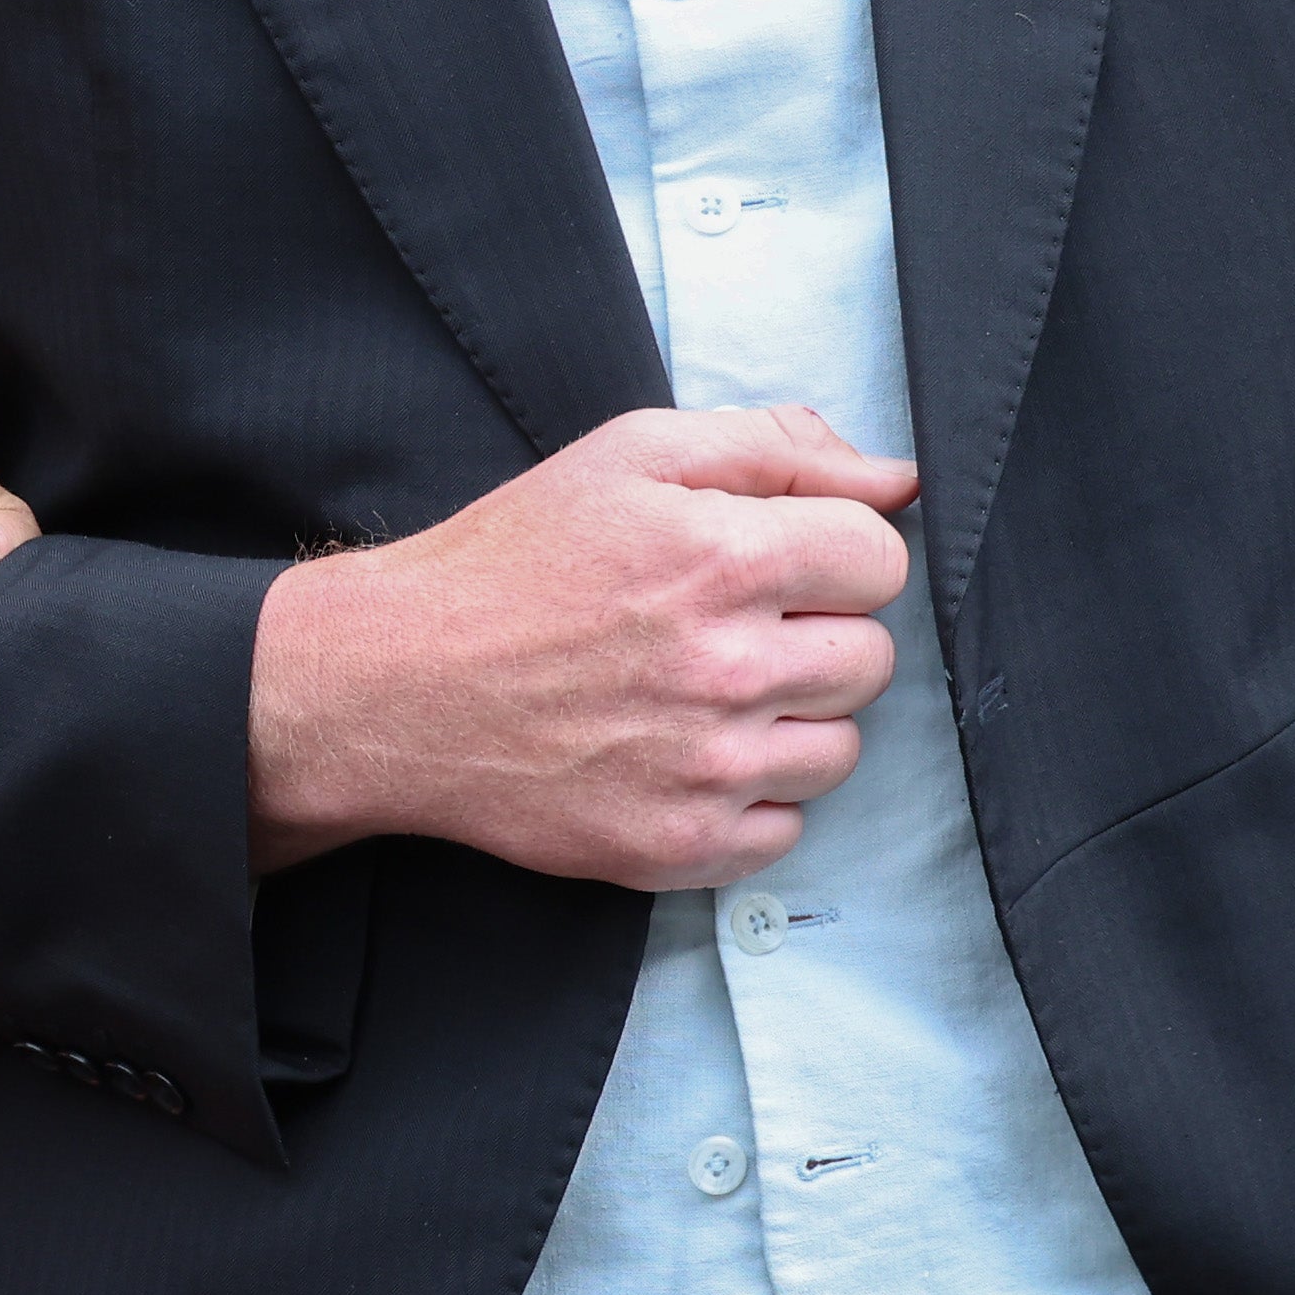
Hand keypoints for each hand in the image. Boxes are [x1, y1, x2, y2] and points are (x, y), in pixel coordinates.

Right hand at [245, 404, 915, 887]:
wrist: (399, 682)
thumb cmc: (514, 558)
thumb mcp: (630, 454)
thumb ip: (774, 448)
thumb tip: (895, 480)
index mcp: (725, 557)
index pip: (879, 559)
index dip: (828, 550)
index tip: (771, 558)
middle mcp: (728, 670)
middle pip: (871, 658)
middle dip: (813, 633)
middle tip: (726, 623)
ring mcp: (708, 771)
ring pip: (840, 750)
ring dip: (789, 719)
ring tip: (702, 690)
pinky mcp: (681, 846)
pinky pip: (786, 828)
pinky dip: (749, 795)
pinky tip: (682, 752)